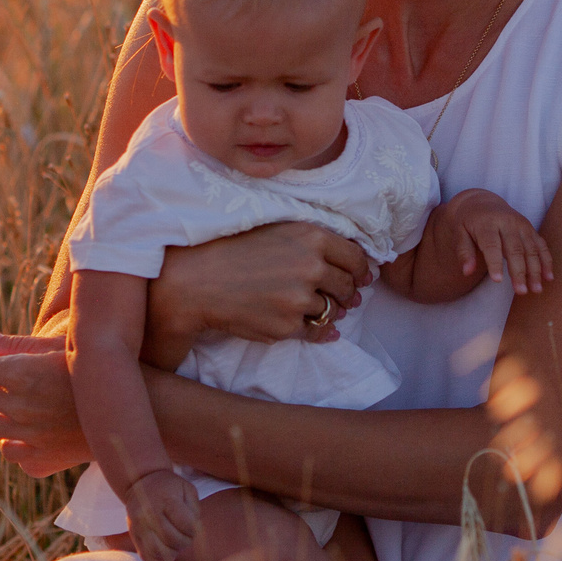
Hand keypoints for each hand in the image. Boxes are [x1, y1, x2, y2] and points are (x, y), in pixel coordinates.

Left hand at [0, 327, 88, 475]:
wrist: (136, 410)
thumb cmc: (97, 369)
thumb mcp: (57, 347)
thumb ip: (14, 345)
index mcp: (21, 374)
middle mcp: (19, 407)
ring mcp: (28, 436)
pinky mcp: (40, 460)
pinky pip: (8, 451)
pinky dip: (5, 438)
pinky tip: (14, 426)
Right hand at [122, 468, 200, 560]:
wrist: (141, 483)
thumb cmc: (169, 488)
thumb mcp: (187, 489)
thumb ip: (195, 510)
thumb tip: (193, 532)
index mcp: (164, 499)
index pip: (187, 526)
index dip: (194, 530)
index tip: (191, 525)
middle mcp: (147, 513)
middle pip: (174, 541)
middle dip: (185, 541)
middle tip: (185, 534)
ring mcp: (137, 526)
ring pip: (160, 553)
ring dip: (174, 552)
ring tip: (175, 542)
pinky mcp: (134, 537)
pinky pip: (148, 559)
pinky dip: (161, 560)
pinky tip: (166, 551)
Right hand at [151, 221, 373, 350]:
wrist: (199, 281)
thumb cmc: (236, 249)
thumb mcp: (279, 229)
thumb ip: (316, 240)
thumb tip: (356, 263)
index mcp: (313, 237)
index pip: (356, 258)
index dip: (362, 270)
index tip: (362, 277)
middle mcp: (312, 267)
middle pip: (348, 286)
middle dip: (349, 293)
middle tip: (347, 297)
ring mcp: (300, 299)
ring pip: (333, 310)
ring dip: (333, 312)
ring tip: (324, 309)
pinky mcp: (288, 326)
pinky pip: (316, 332)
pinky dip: (321, 332)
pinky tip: (321, 330)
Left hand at [434, 190, 553, 294]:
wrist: (482, 202)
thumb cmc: (468, 223)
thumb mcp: (459, 233)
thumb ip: (463, 252)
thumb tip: (467, 272)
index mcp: (487, 223)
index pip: (492, 245)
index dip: (494, 263)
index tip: (497, 281)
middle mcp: (507, 222)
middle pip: (515, 249)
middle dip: (519, 271)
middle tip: (521, 292)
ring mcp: (521, 225)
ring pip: (531, 249)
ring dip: (535, 270)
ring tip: (536, 290)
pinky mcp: (530, 229)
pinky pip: (541, 245)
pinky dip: (546, 261)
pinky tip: (548, 277)